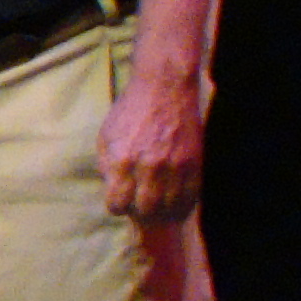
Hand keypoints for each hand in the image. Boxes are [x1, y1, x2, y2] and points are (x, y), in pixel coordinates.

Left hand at [97, 67, 203, 221]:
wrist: (164, 89)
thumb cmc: (130, 113)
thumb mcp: (106, 137)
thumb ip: (107, 167)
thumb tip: (114, 192)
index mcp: (121, 161)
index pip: (117, 204)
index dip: (117, 205)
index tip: (120, 200)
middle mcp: (148, 167)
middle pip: (146, 211)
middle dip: (140, 211)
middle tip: (140, 204)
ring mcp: (174, 166)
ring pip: (170, 208)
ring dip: (163, 211)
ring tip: (158, 205)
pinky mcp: (194, 163)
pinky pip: (191, 197)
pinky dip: (182, 205)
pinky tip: (175, 202)